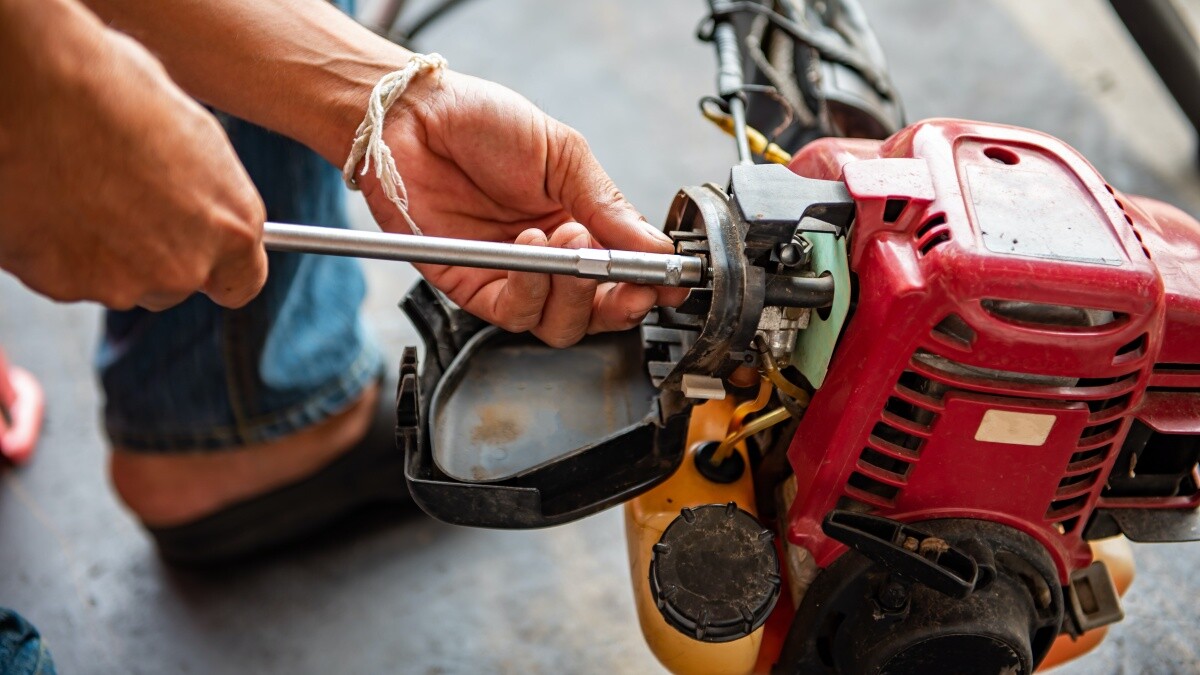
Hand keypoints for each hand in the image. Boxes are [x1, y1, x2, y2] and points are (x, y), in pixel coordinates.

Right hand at [0, 0, 266, 310]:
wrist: (41, 87)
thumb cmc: (115, 89)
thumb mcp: (190, 133)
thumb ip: (204, 188)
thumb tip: (196, 193)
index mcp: (233, 227)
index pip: (242, 282)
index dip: (219, 269)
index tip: (202, 257)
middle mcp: (187, 266)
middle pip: (175, 281)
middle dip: (154, 253)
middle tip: (122, 203)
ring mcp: (126, 282)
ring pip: (120, 282)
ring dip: (105, 250)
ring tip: (79, 191)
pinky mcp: (65, 286)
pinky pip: (67, 276)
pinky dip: (58, 250)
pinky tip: (49, 202)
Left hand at [358, 69, 685, 346]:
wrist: (413, 116)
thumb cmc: (482, 124)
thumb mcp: (564, 154)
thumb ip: (609, 205)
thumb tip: (657, 246)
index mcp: (579, 226)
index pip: (623, 274)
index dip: (648, 284)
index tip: (669, 283)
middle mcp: (549, 261)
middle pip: (596, 314)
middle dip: (619, 302)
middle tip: (627, 278)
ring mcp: (512, 278)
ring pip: (560, 324)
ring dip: (575, 291)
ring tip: (568, 238)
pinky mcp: (473, 287)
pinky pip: (514, 312)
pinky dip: (532, 288)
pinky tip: (533, 248)